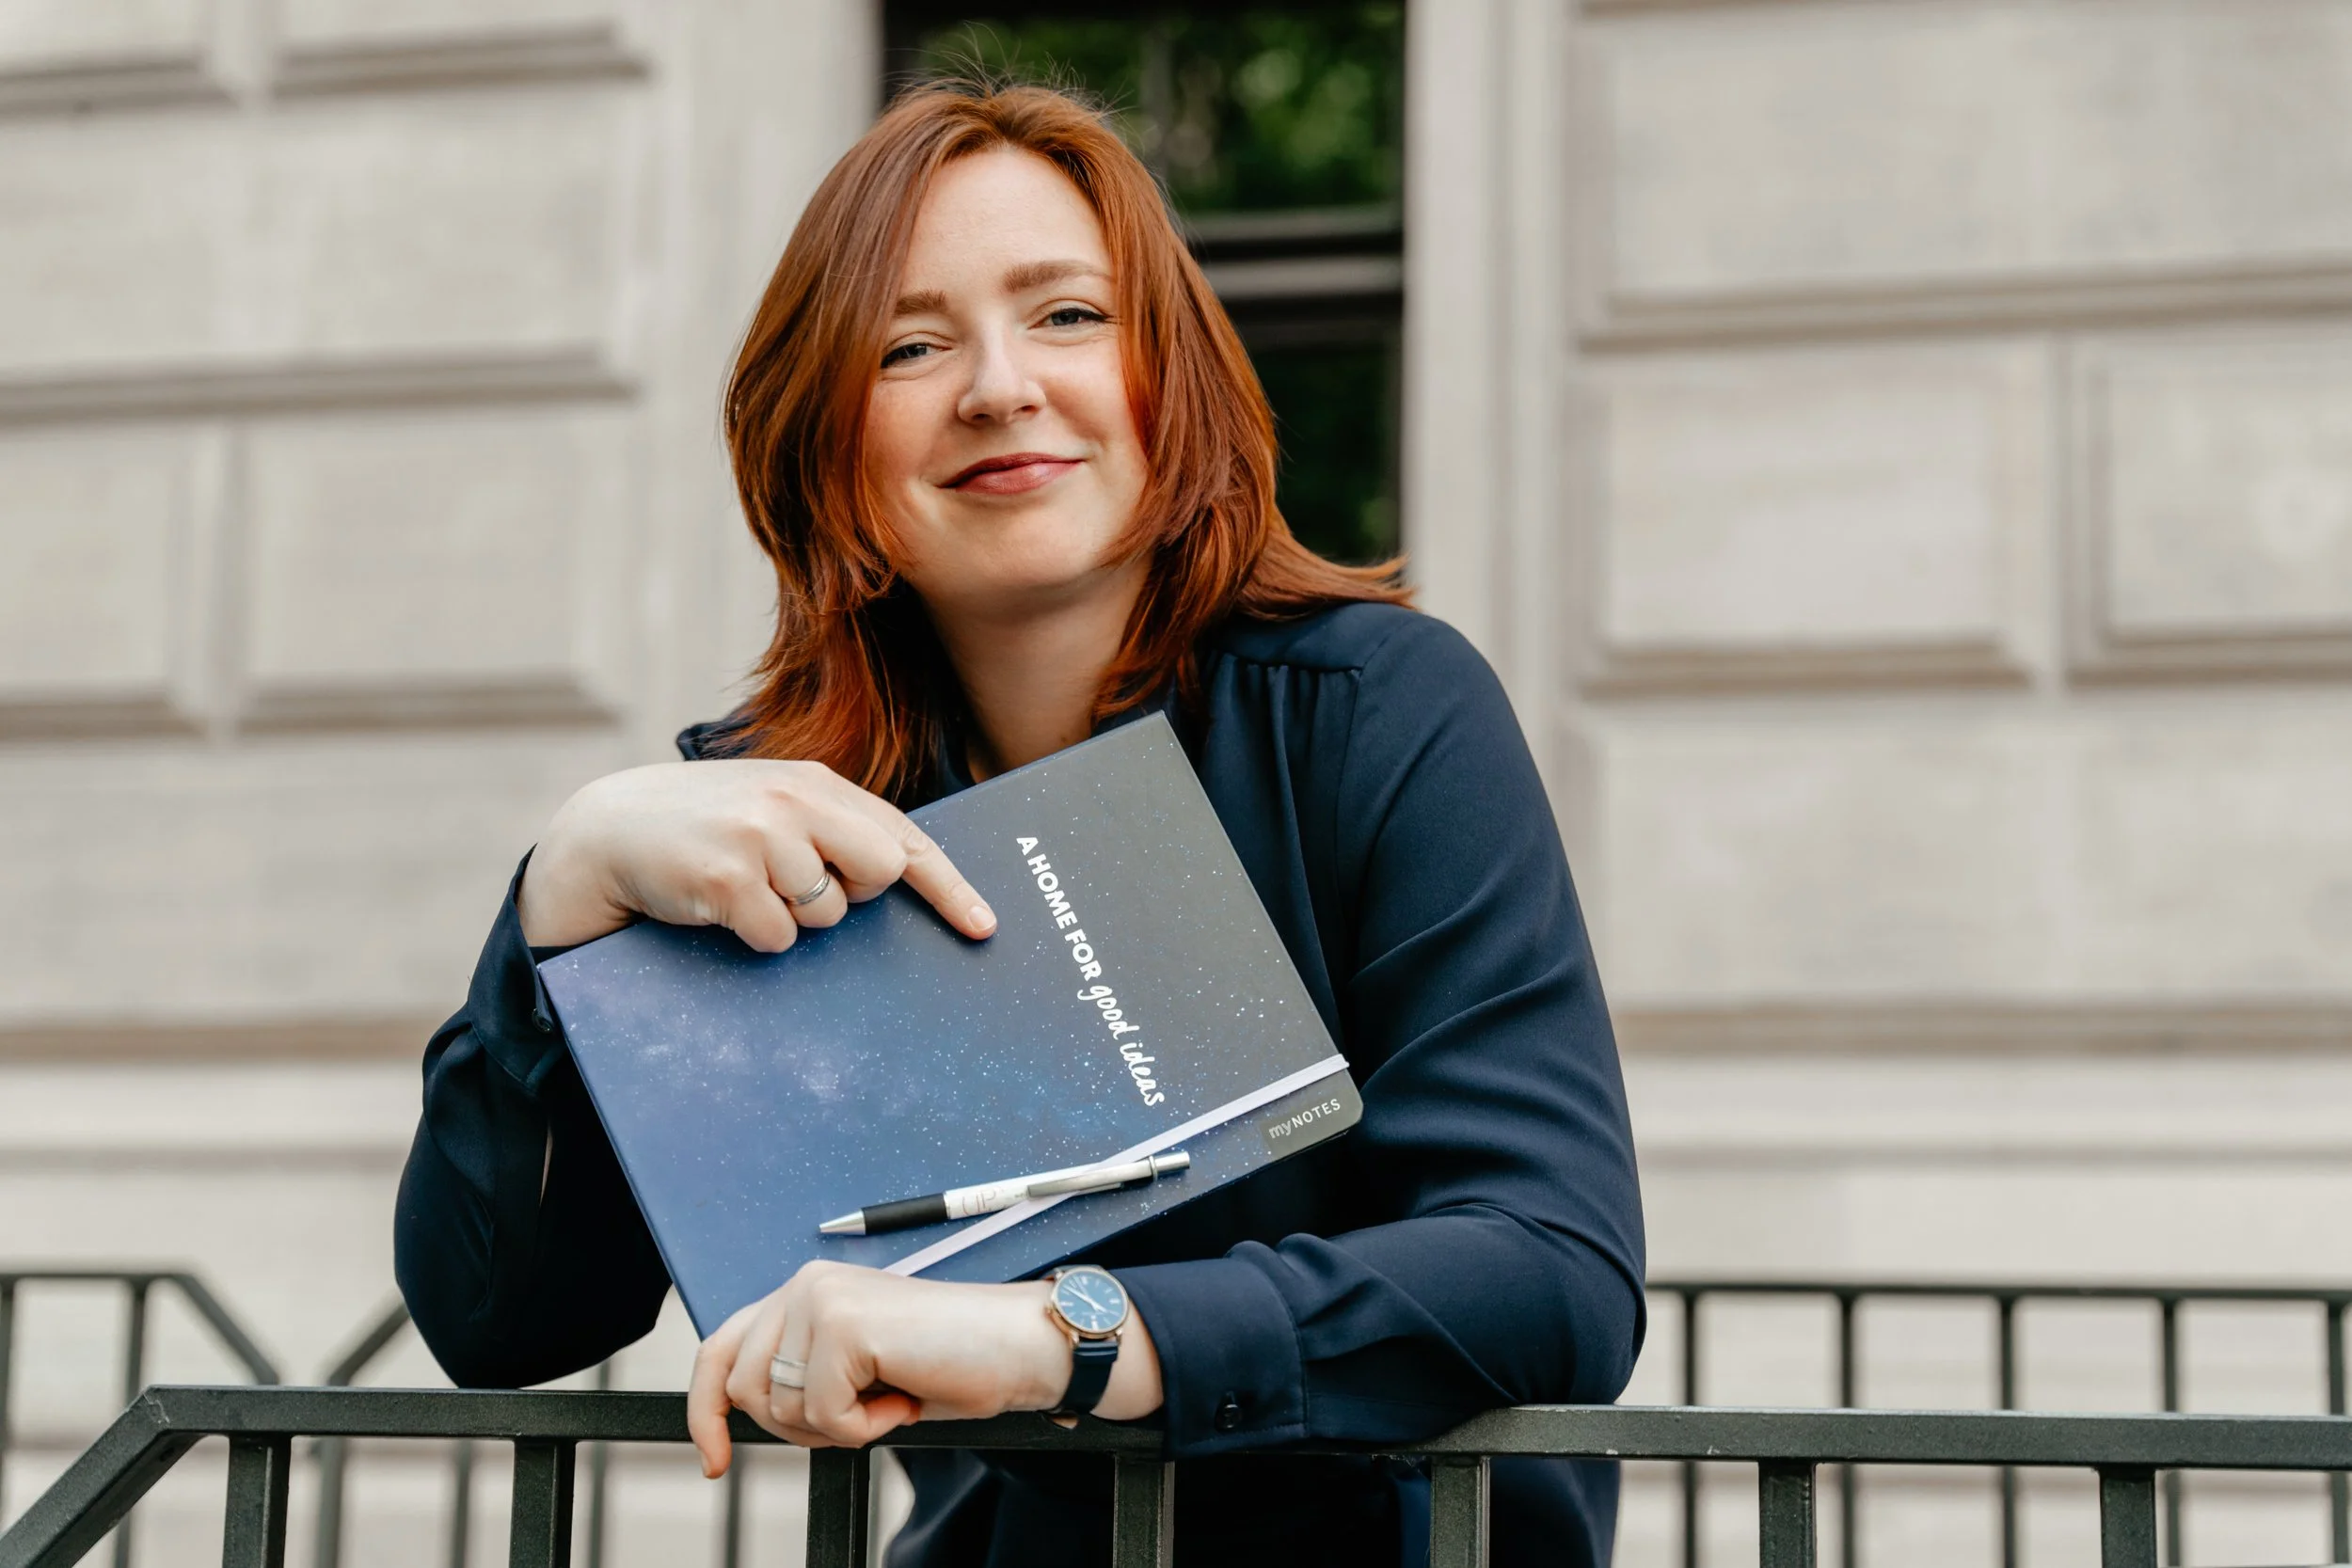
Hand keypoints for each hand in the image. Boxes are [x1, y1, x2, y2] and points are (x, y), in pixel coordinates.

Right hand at [516, 759, 995, 949]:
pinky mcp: (728, 879)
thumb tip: (898, 872)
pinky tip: (720, 906)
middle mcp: (795, 801)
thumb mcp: (773, 809)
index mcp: (816, 782)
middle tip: (800, 884)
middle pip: (881, 873)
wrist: (609, 830)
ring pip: (828, 914)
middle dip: (853, 893)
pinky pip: (779, 938)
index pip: (904, 836)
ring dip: (793, 917)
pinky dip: (756, 936)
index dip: (949, 886)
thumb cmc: (704, 827)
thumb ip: (831, 827)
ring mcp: (761, 837)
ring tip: (744, 886)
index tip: (983, 926)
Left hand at [687, 1262, 1162, 1473]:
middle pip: (745, 1390)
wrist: (1019, 1350)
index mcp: (806, 1293)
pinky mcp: (843, 1324)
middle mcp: (806, 1285)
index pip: (721, 1351)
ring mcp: (821, 1299)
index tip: (714, 1463)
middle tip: (866, 1415)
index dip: (705, 1412)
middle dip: (800, 1426)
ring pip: (781, 1406)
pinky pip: (823, 1414)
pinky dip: (866, 1427)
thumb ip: (801, 1375)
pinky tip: (905, 1397)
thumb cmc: (950, 1364)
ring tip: (891, 1398)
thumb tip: (737, 1419)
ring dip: (840, 1426)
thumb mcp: (857, 1373)